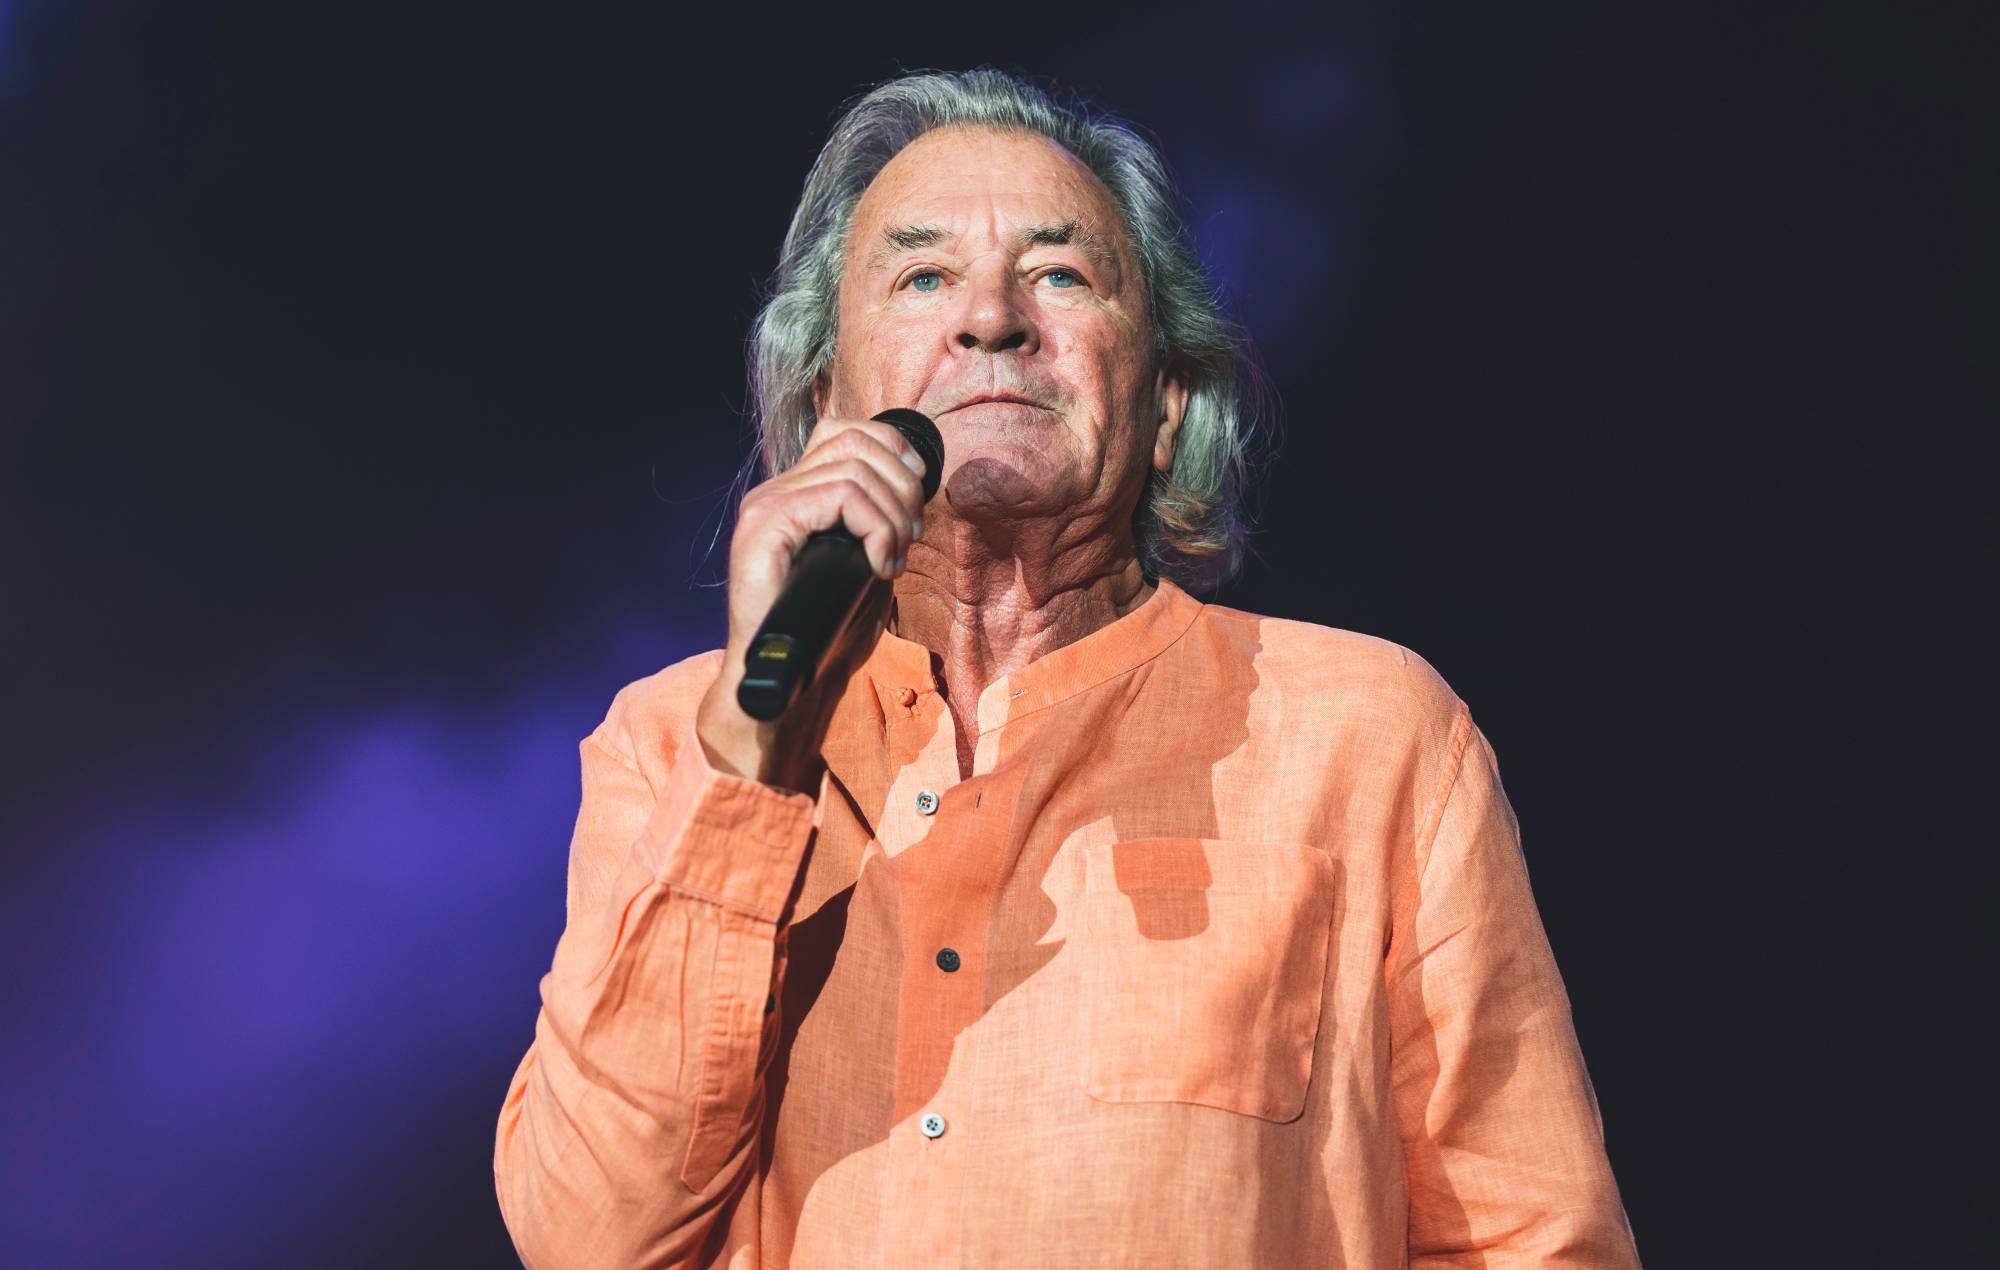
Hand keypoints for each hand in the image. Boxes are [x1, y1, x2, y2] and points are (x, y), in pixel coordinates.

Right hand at [695, 417, 929, 789]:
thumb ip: (874, 523)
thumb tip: (914, 489)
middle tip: (911, 536)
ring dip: (893, 514)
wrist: (786, 685)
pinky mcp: (765, 527)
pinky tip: (879, 564)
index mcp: (794, 494)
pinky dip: (876, 528)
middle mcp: (774, 491)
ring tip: (894, 557)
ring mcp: (766, 507)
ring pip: (854, 470)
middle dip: (903, 485)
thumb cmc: (825, 635)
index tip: (918, 496)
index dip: (893, 449)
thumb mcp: (861, 565)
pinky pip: (840, 497)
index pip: (845, 431)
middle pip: (856, 441)